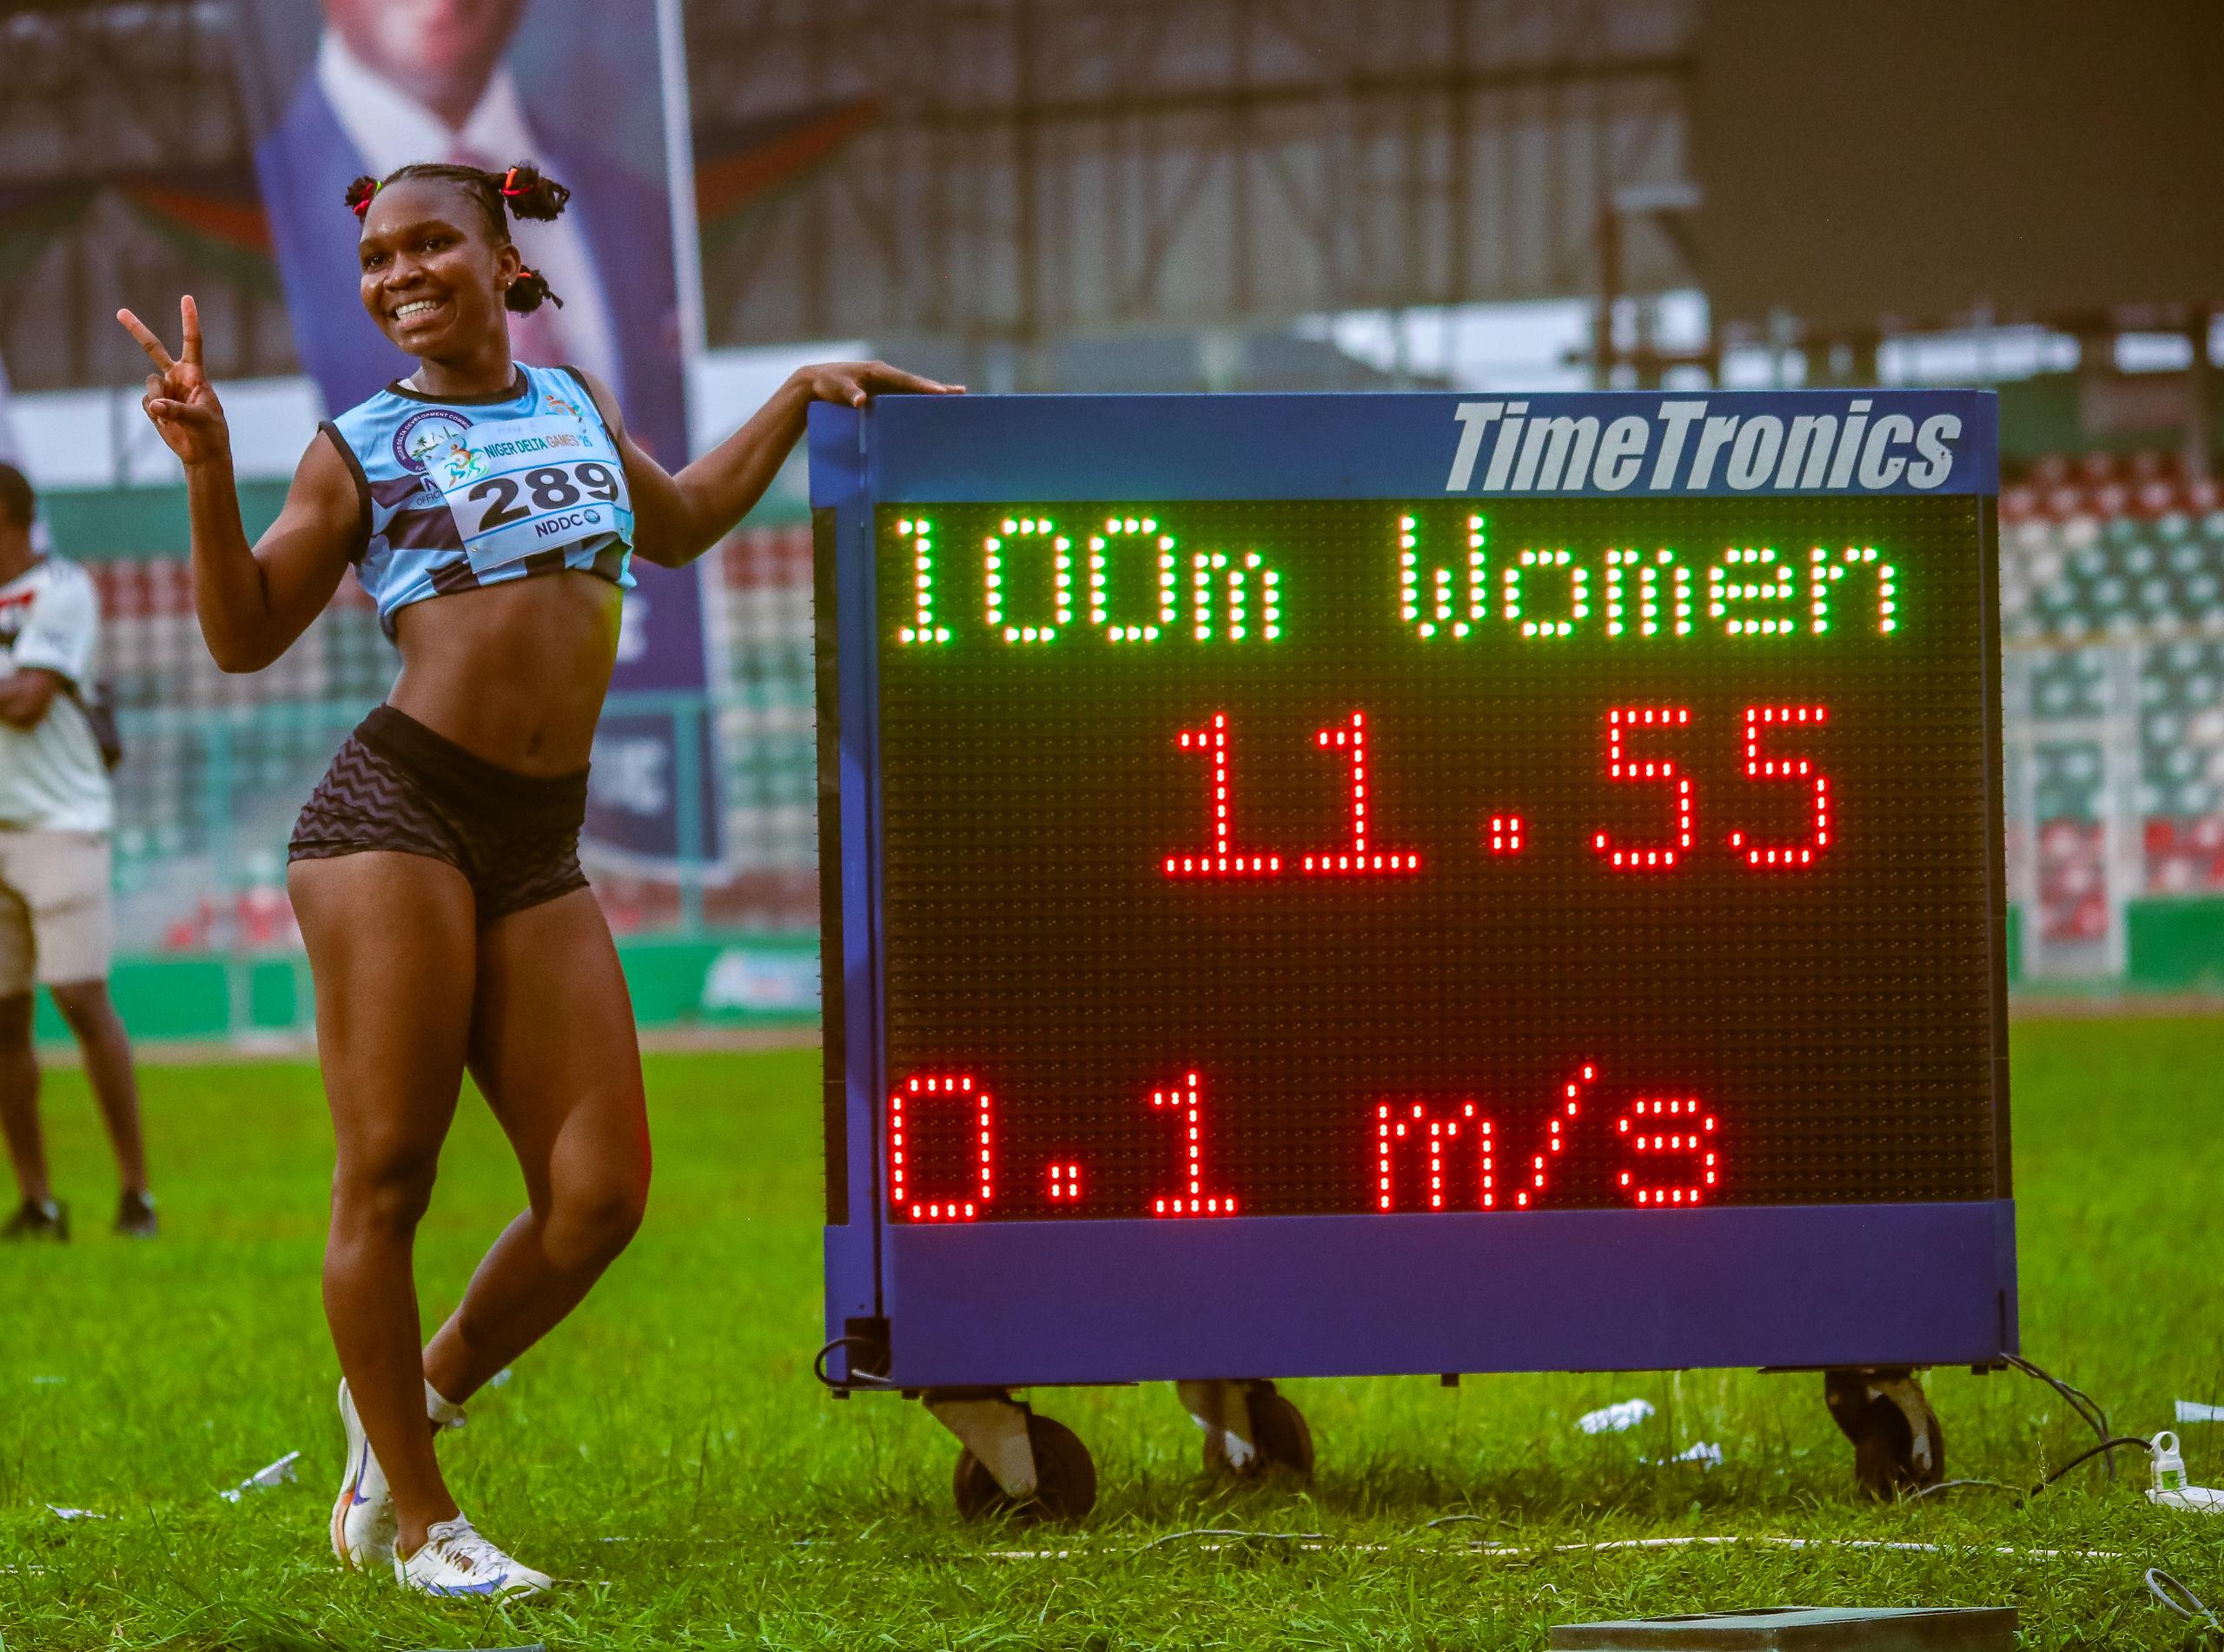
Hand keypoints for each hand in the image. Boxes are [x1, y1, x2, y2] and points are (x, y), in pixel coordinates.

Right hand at [116, 297, 229, 466]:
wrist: (202, 453)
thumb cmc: (211, 432)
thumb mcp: (200, 420)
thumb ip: (178, 410)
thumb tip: (154, 405)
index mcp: (195, 374)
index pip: (193, 342)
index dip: (189, 320)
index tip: (187, 298)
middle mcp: (177, 376)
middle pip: (153, 348)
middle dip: (136, 330)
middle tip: (121, 312)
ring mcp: (163, 389)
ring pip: (150, 384)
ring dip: (160, 400)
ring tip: (175, 417)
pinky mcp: (153, 404)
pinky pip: (147, 402)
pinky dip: (156, 414)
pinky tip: (168, 423)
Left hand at [791, 360, 962, 408]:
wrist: (815, 384)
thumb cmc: (826, 385)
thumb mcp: (836, 389)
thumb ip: (848, 394)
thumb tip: (860, 401)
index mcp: (878, 372)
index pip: (905, 381)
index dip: (923, 387)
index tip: (940, 392)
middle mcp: (885, 376)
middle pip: (915, 384)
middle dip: (937, 388)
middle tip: (960, 393)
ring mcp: (885, 385)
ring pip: (913, 390)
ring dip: (932, 394)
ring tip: (956, 398)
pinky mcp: (882, 394)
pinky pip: (904, 398)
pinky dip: (919, 401)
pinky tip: (931, 409)